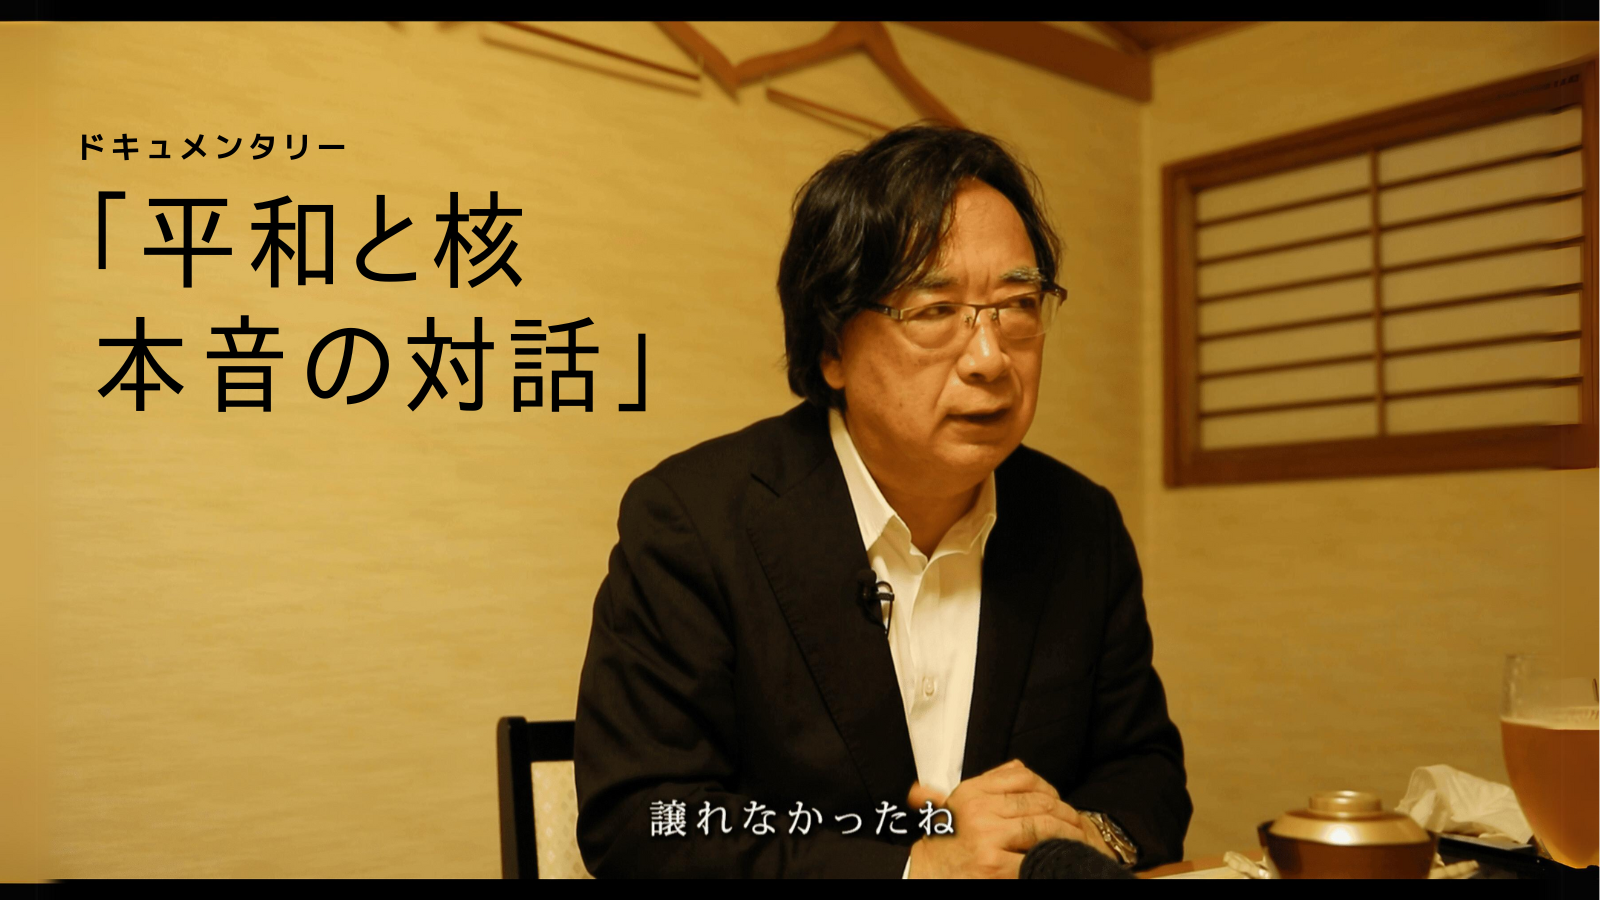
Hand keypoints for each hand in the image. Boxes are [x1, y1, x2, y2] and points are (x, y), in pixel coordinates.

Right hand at [905, 759, 1102, 877]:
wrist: (928, 875)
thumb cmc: (947, 843)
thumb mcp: (959, 804)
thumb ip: (989, 784)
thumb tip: (1020, 766)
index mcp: (971, 791)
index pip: (1022, 777)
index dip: (1049, 788)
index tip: (1059, 802)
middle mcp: (978, 810)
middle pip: (1039, 803)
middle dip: (1065, 814)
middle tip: (1079, 825)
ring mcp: (987, 838)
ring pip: (1043, 828)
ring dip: (1068, 835)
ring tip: (1079, 841)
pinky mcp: (994, 866)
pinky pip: (1036, 858)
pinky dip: (1054, 858)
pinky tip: (1061, 860)